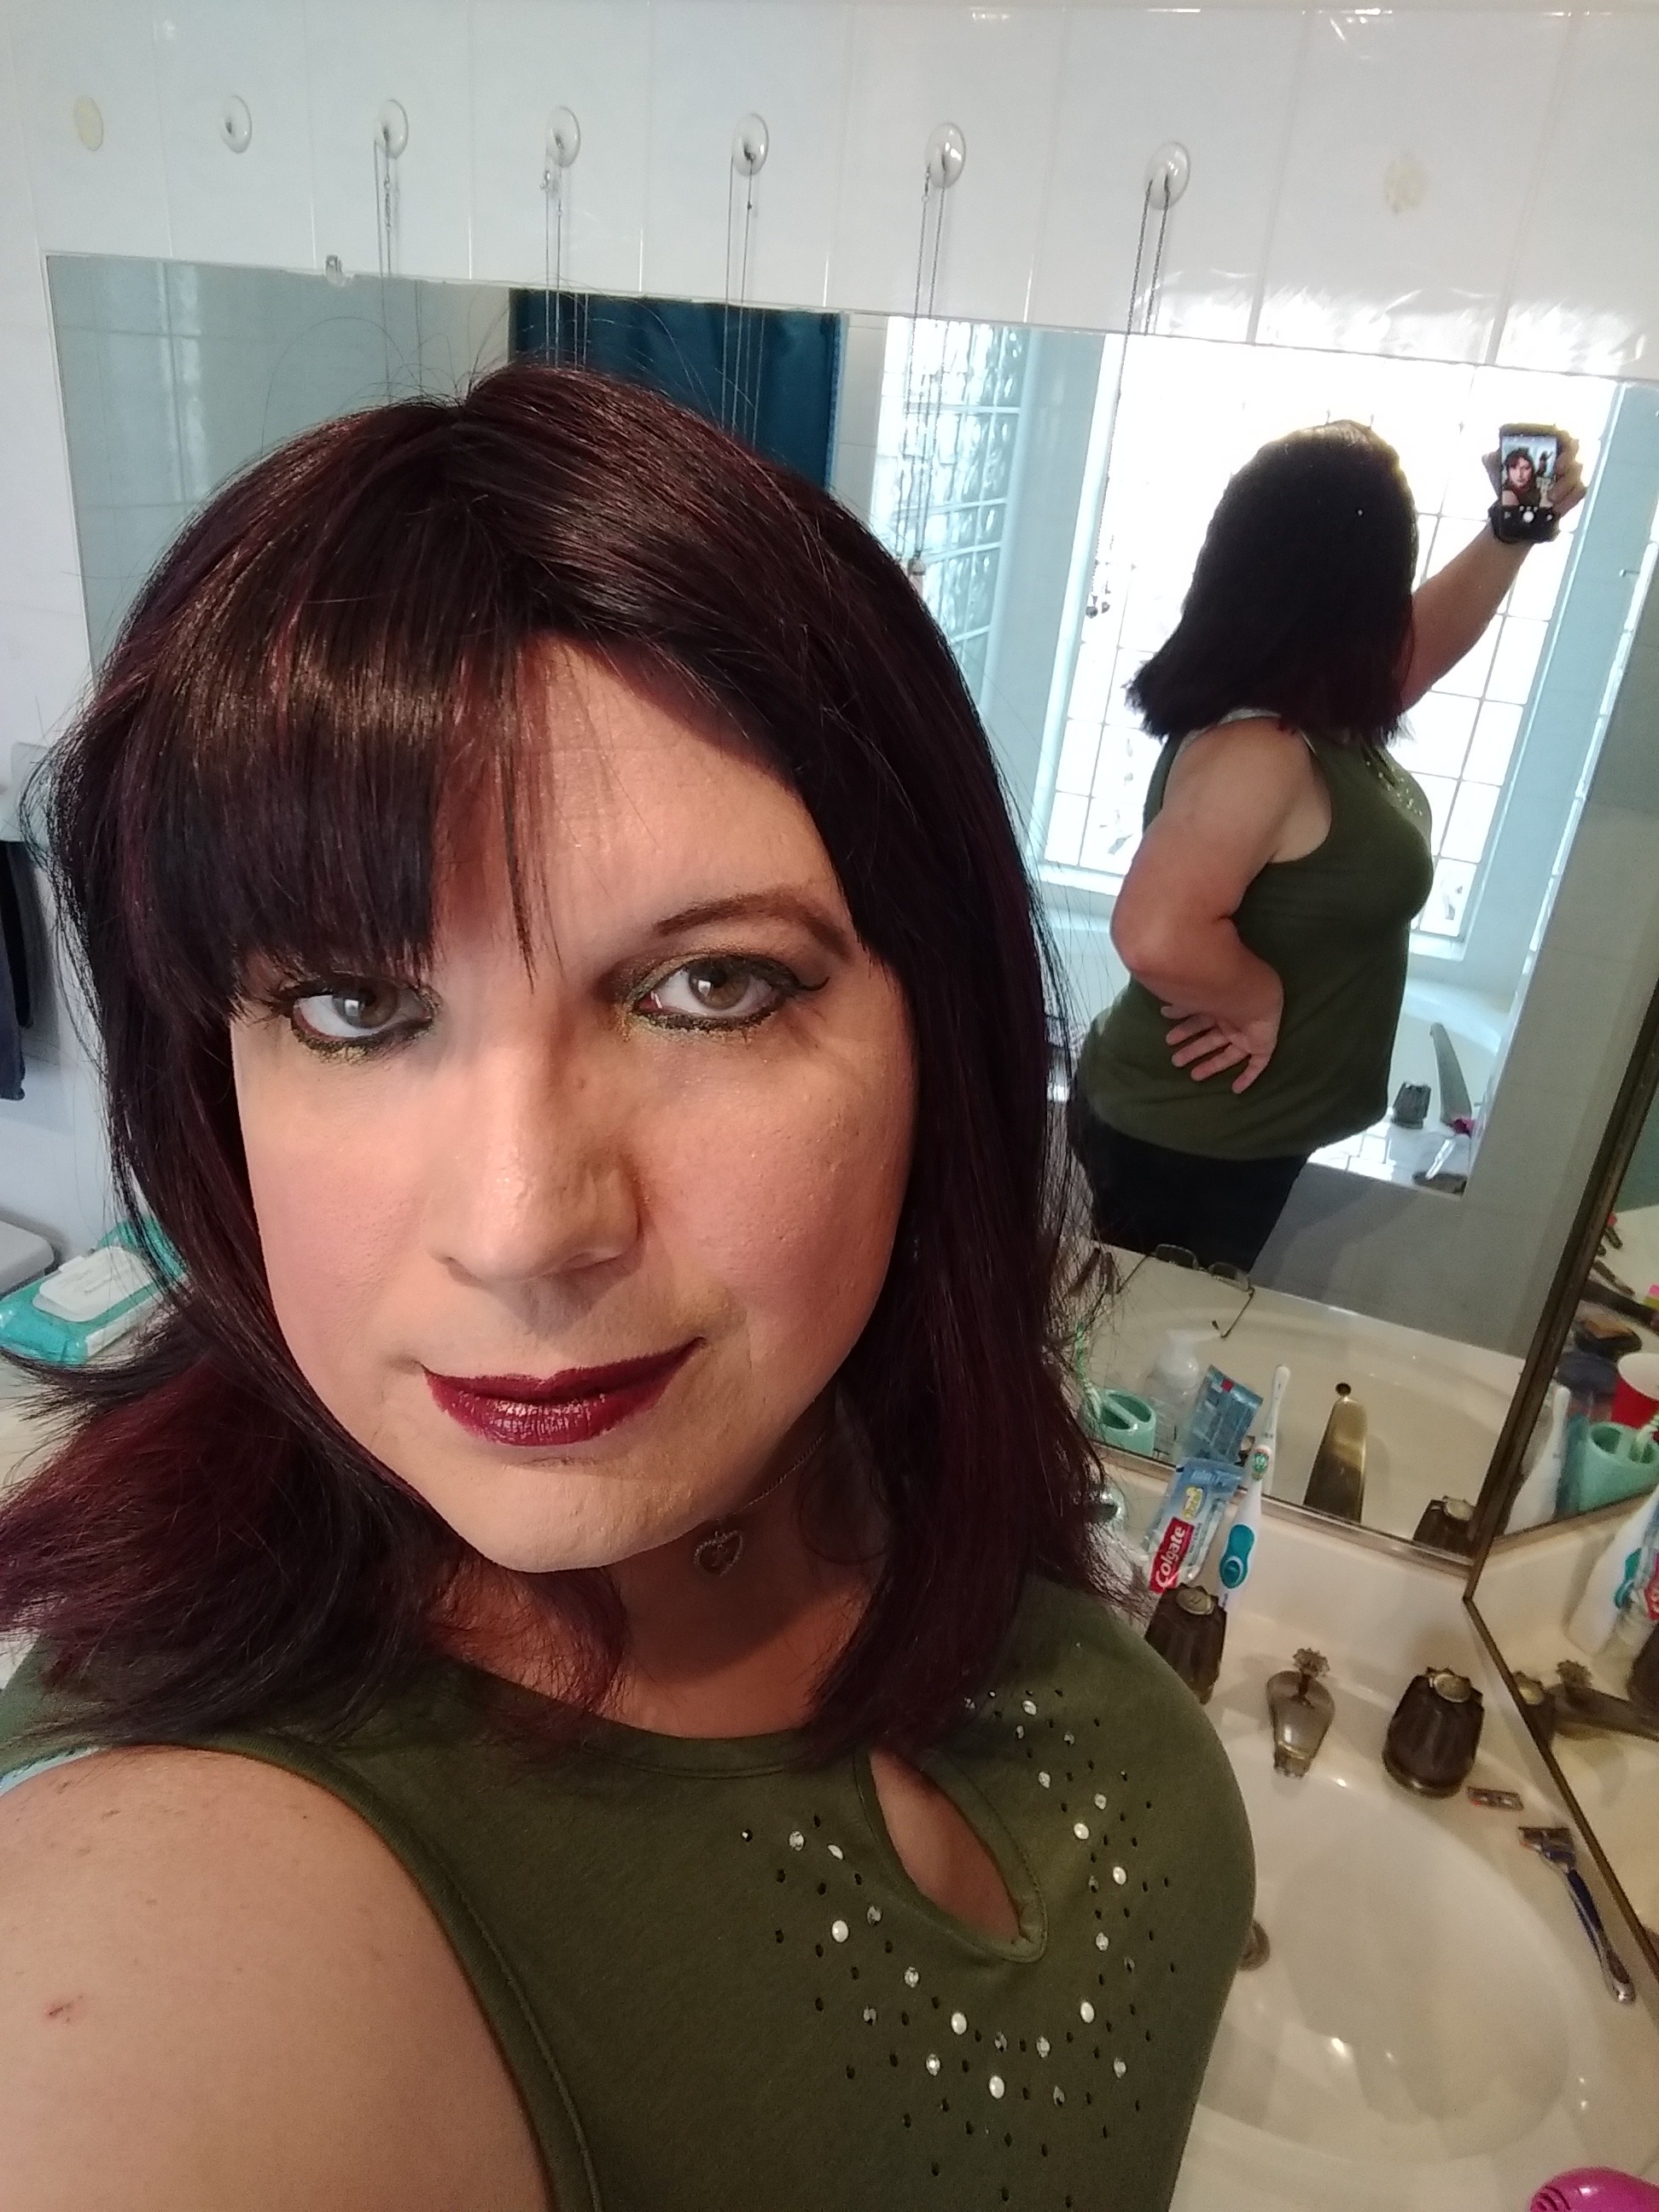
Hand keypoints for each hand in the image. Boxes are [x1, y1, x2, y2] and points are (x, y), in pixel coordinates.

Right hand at [1161, 988, 1281, 1093]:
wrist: (1251, 993)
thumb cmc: (1218, 993)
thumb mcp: (1193, 999)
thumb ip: (1179, 1006)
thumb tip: (1164, 1010)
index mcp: (1218, 1007)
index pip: (1198, 1021)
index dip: (1185, 1031)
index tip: (1169, 1040)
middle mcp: (1232, 1021)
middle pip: (1210, 1040)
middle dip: (1193, 1050)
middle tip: (1176, 1061)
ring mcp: (1248, 1035)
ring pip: (1228, 1055)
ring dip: (1211, 1066)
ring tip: (1194, 1076)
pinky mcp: (1262, 1046)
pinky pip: (1257, 1065)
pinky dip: (1248, 1077)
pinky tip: (1236, 1090)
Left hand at [1481, 428, 1585, 518]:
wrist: (1513, 507)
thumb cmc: (1509, 480)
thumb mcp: (1497, 468)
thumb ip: (1494, 460)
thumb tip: (1489, 456)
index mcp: (1543, 442)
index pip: (1557, 429)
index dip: (1559, 432)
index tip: (1556, 438)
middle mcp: (1560, 452)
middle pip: (1574, 445)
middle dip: (1569, 455)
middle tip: (1558, 468)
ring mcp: (1569, 471)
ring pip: (1577, 469)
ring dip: (1566, 483)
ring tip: (1551, 497)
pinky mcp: (1573, 490)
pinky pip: (1579, 490)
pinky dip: (1570, 499)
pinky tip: (1557, 508)